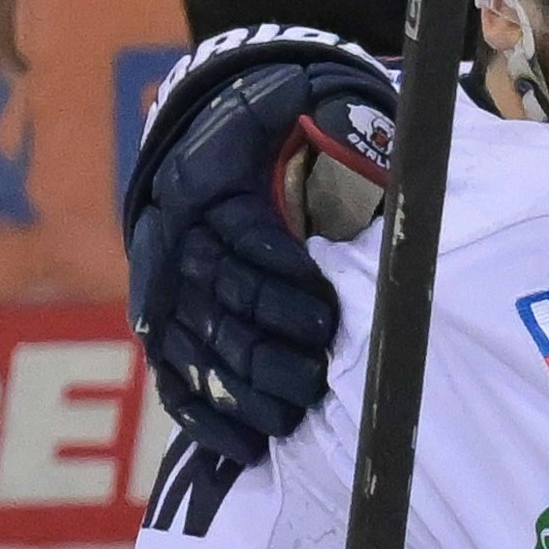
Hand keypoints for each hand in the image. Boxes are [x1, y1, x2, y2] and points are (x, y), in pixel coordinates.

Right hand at [127, 55, 392, 461]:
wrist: (227, 120)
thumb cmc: (285, 114)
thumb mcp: (315, 101)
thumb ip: (347, 127)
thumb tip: (387, 159)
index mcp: (204, 174)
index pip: (236, 230)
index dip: (277, 271)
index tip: (324, 310)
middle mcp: (169, 232)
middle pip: (212, 298)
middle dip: (265, 340)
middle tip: (319, 369)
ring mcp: (161, 282)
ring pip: (192, 346)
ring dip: (242, 387)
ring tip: (294, 414)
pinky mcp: (166, 321)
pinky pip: (174, 376)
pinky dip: (206, 416)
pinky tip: (244, 448)